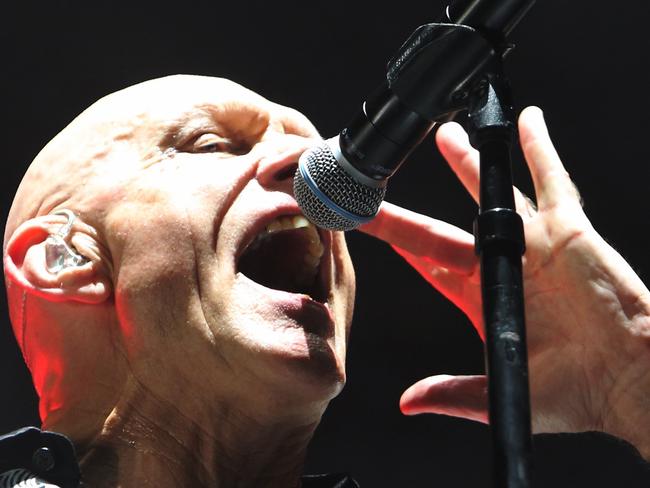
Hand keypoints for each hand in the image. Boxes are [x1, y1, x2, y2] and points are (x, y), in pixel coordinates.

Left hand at [359, 107, 649, 456]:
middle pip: (440, 228)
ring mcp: (532, 242)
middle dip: (407, 208)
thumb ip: (453, 393)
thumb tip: (409, 402)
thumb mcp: (500, 393)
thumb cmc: (573, 390)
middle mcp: (500, 264)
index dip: (398, 243)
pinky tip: (527, 121)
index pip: (426, 263)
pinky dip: (539, 149)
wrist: (628, 377)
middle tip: (377, 183)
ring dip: (467, 163)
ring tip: (443, 135)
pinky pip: (551, 180)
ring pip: (490, 192)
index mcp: (479, 297)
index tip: (366, 224)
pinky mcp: (567, 229)